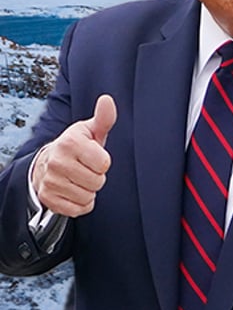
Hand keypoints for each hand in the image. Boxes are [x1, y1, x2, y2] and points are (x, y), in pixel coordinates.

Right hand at [32, 94, 116, 216]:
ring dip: (89, 190)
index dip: (103, 162)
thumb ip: (104, 118)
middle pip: (97, 182)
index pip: (104, 163)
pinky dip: (81, 203)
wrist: (47, 162)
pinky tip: (75, 190)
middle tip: (86, 168)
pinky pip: (78, 209)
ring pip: (88, 196)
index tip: (94, 156)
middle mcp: (57, 162)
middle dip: (97, 177)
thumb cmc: (77, 145)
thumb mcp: (91, 130)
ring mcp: (50, 181)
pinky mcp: (48, 199)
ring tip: (79, 178)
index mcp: (70, 142)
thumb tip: (107, 100)